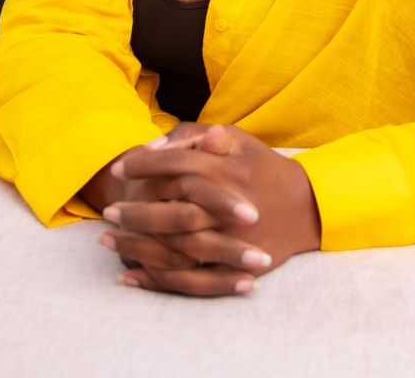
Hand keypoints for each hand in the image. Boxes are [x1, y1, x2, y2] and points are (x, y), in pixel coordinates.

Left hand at [101, 126, 320, 295]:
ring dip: (137, 245)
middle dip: (135, 211)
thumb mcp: (240, 140)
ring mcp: (230, 241)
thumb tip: (160, 141)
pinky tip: (129, 274)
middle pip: (171, 209)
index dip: (145, 165)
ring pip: (175, 248)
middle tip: (108, 211)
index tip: (120, 168)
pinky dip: (155, 279)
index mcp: (228, 170)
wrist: (306, 207)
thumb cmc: (264, 169)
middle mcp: (227, 206)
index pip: (177, 164)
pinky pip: (188, 280)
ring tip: (107, 241)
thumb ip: (201, 135)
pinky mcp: (232, 267)